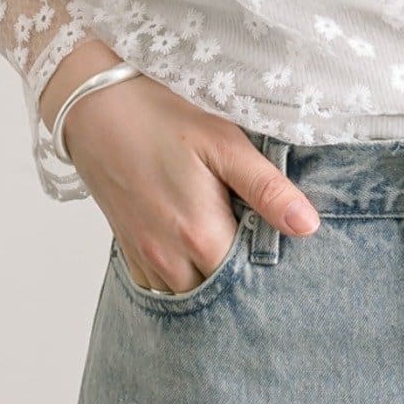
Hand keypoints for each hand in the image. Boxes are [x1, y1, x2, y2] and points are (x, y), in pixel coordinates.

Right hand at [42, 44, 320, 294]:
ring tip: (236, 253)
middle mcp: (169, 259)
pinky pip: (162, 288)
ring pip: (190, 297)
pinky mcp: (129, 251)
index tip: (291, 257)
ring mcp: (145, 258)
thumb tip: (308, 226)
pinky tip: (200, 255)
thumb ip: (266, 188)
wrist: (95, 106)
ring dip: (213, 284)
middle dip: (245, 283)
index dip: (273, 272)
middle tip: (267, 254)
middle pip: (219, 296)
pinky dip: (185, 280)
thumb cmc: (162, 116)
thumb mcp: (224, 143)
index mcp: (199, 234)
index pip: (250, 282)